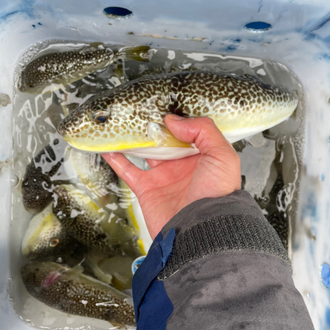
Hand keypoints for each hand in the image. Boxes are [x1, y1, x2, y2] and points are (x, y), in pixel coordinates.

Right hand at [102, 115, 240, 238]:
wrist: (201, 228)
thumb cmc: (217, 194)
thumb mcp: (222, 155)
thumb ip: (203, 130)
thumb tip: (173, 120)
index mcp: (202, 155)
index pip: (188, 130)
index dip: (178, 116)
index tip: (164, 101)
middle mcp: (181, 164)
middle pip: (163, 138)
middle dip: (152, 124)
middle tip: (139, 107)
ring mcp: (163, 176)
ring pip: (143, 151)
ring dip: (132, 137)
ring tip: (120, 121)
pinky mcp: (147, 189)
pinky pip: (127, 170)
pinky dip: (116, 158)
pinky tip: (108, 146)